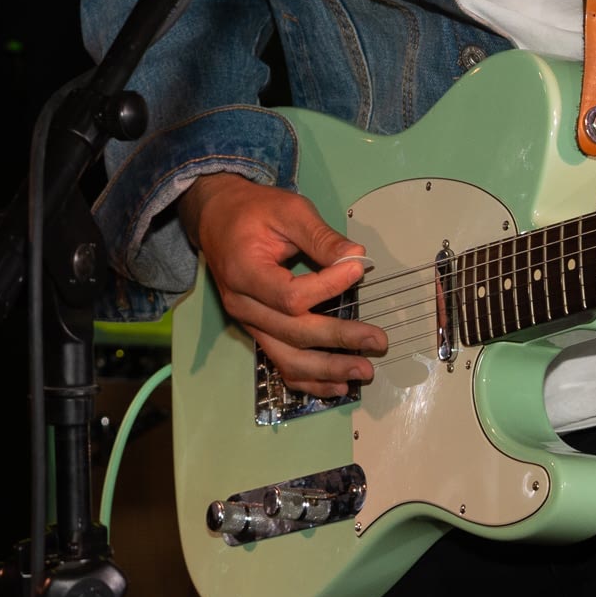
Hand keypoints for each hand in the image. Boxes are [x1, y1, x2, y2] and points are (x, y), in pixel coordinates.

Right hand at [179, 173, 384, 399]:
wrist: (217, 218)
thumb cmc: (253, 211)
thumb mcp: (288, 210)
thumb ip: (321, 236)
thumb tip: (357, 256)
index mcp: (244, 273)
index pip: (290, 295)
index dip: (328, 287)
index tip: (359, 270)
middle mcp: (243, 305)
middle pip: (293, 333)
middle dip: (339, 339)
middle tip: (378, 341)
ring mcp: (248, 323)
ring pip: (287, 358)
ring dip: (327, 369)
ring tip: (363, 371)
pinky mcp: (257, 330)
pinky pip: (281, 364)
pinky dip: (309, 380)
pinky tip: (338, 386)